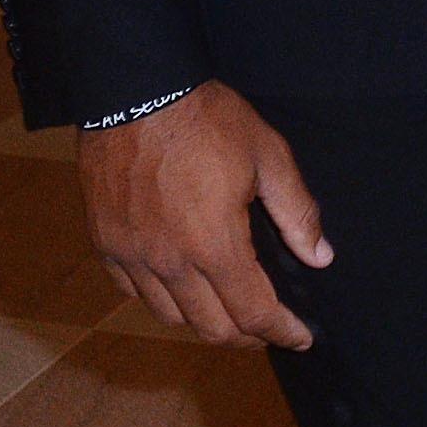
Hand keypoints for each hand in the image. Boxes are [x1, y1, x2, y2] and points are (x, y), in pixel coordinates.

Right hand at [80, 82, 328, 348]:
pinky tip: (178, 285)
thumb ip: (296, 211)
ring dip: (204, 322)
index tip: (300, 337)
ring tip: (226, 310)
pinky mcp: (106, 243)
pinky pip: (134, 292)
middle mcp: (170, 262)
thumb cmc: (205, 118)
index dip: (282, 332)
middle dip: (247, 337)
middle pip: (212, 328)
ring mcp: (133, 256)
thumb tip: (320, 256)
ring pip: (171, 317)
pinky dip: (161, 299)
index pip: (254, 314)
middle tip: (267, 328)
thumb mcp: (267, 155)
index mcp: (215, 245)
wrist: (135, 89)